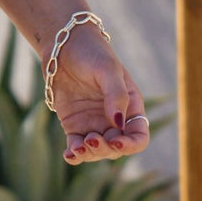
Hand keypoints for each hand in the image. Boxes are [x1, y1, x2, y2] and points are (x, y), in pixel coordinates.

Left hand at [47, 24, 149, 164]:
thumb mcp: (107, 69)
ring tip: (78, 148)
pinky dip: (74, 154)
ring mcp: (93, 123)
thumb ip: (115, 95)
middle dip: (106, 149)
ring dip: (89, 154)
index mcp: (130, 107)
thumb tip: (118, 123)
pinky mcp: (74, 124)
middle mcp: (114, 119)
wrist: (63, 45)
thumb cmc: (92, 52)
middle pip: (117, 148)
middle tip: (92, 140)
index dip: (130, 145)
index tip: (116, 142)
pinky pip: (76, 145)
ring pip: (96, 151)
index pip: (138, 136)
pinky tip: (69, 156)